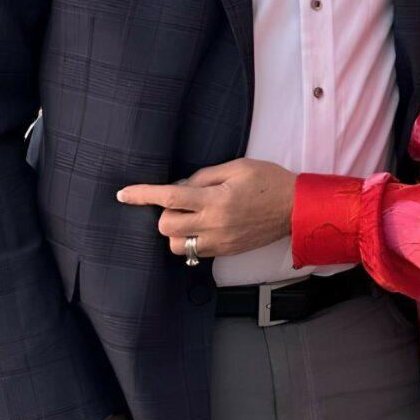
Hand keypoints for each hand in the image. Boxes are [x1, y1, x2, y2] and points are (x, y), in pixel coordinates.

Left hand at [117, 159, 296, 260]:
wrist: (295, 208)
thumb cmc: (268, 181)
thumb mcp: (236, 167)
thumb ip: (204, 176)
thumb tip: (179, 185)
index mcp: (216, 200)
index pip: (169, 197)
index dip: (143, 195)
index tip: (124, 194)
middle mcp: (214, 224)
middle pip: (166, 227)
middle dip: (164, 213)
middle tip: (178, 201)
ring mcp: (219, 242)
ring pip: (176, 246)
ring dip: (175, 230)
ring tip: (190, 216)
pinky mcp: (225, 252)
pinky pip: (194, 252)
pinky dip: (190, 240)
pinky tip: (201, 226)